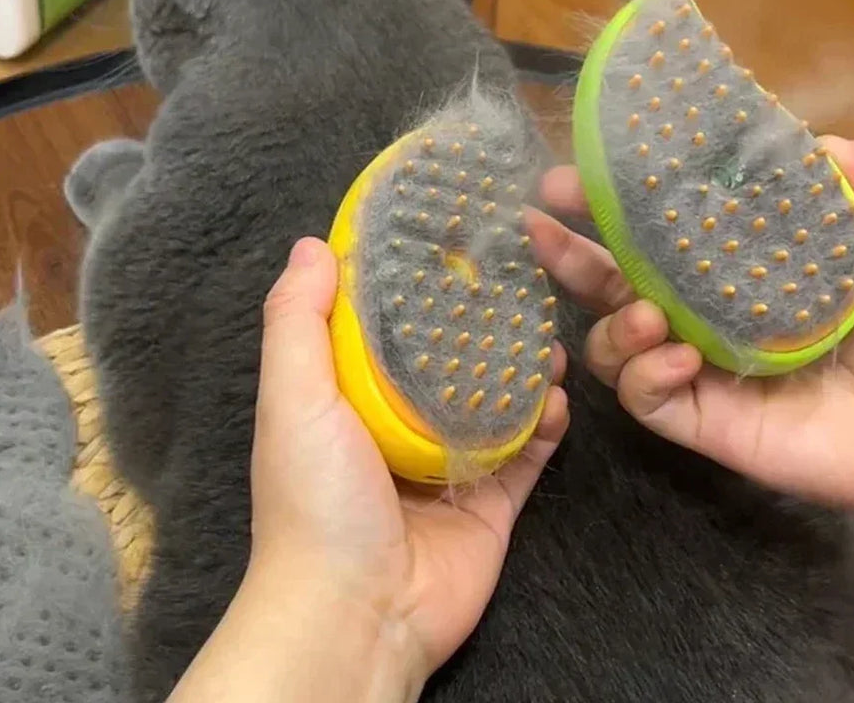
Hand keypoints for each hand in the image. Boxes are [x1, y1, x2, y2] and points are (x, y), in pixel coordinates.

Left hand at [171, 237, 567, 702]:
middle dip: (483, 326)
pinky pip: (528, 454)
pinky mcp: (491, 502)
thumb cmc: (317, 498)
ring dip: (524, 370)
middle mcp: (400, 425)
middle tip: (520, 285)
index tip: (450, 240)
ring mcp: (450, 464)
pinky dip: (546, 425)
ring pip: (496, 402)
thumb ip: (298, 321)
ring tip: (550, 336)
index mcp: (350, 397)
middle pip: (449, 362)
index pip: (385, 326)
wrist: (358, 614)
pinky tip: (559, 397)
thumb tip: (313, 244)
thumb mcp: (293, 398)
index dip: (414, 284)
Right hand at [528, 138, 853, 586]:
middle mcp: (699, 315)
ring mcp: (695, 370)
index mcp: (732, 270)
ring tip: (647, 314)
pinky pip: (644, 398)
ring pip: (611, 344)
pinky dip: (646, 374)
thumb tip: (819, 141)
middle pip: (611, 283)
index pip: (658, 231)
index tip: (579, 168)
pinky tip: (681, 359)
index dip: (615, 200)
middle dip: (569, 254)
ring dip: (612, 323)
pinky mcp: (701, 420)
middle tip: (541, 224)